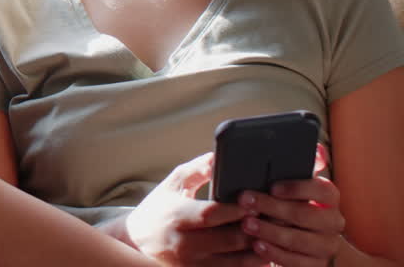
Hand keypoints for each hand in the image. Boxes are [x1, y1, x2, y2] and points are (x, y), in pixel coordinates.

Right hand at [126, 152, 267, 264]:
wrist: (136, 242)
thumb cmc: (158, 210)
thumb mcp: (172, 185)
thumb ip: (196, 170)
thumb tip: (219, 156)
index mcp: (177, 216)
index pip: (213, 213)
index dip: (238, 209)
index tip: (256, 202)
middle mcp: (184, 243)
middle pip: (230, 239)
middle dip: (256, 230)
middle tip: (276, 219)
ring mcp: (192, 264)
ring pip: (237, 262)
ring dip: (259, 251)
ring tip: (274, 237)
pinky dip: (250, 266)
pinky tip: (260, 254)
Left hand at [237, 144, 343, 266]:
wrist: (297, 239)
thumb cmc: (287, 202)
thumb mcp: (290, 182)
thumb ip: (297, 165)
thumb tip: (315, 147)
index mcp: (329, 197)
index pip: (323, 190)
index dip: (298, 188)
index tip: (273, 186)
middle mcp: (332, 221)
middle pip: (307, 215)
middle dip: (273, 208)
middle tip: (246, 201)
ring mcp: (326, 245)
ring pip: (301, 240)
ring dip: (271, 232)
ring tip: (247, 224)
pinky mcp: (316, 264)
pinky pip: (297, 262)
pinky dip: (275, 253)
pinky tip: (257, 245)